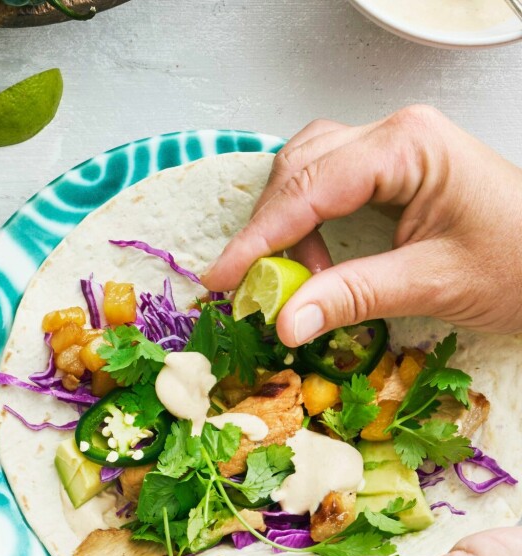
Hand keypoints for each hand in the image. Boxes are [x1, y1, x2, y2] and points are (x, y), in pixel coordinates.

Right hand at [201, 105, 521, 346]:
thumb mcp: (434, 285)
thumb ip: (353, 297)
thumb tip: (285, 321)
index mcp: (409, 146)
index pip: (310, 188)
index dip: (259, 237)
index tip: (221, 278)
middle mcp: (396, 134)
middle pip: (299, 170)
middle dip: (270, 230)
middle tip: (251, 288)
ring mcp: (395, 147)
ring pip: (305, 170)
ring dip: (285, 223)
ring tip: (291, 277)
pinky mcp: (394, 168)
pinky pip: (326, 181)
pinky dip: (305, 218)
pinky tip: (308, 257)